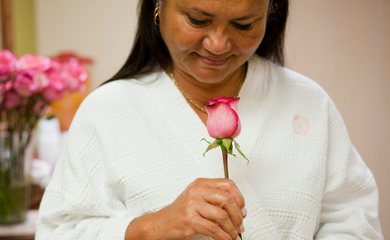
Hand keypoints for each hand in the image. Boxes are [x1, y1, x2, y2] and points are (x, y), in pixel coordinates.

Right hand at [125, 178, 245, 239]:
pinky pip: (214, 229)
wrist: (162, 223)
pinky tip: (226, 239)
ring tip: (234, 234)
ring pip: (222, 216)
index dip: (239, 198)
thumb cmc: (181, 211)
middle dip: (238, 215)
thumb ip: (215, 199)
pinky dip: (224, 237)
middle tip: (240, 225)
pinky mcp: (190, 220)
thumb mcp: (198, 198)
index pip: (227, 184)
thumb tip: (239, 208)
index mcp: (200, 183)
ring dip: (232, 229)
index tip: (242, 209)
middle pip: (226, 199)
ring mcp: (192, 205)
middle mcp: (196, 191)